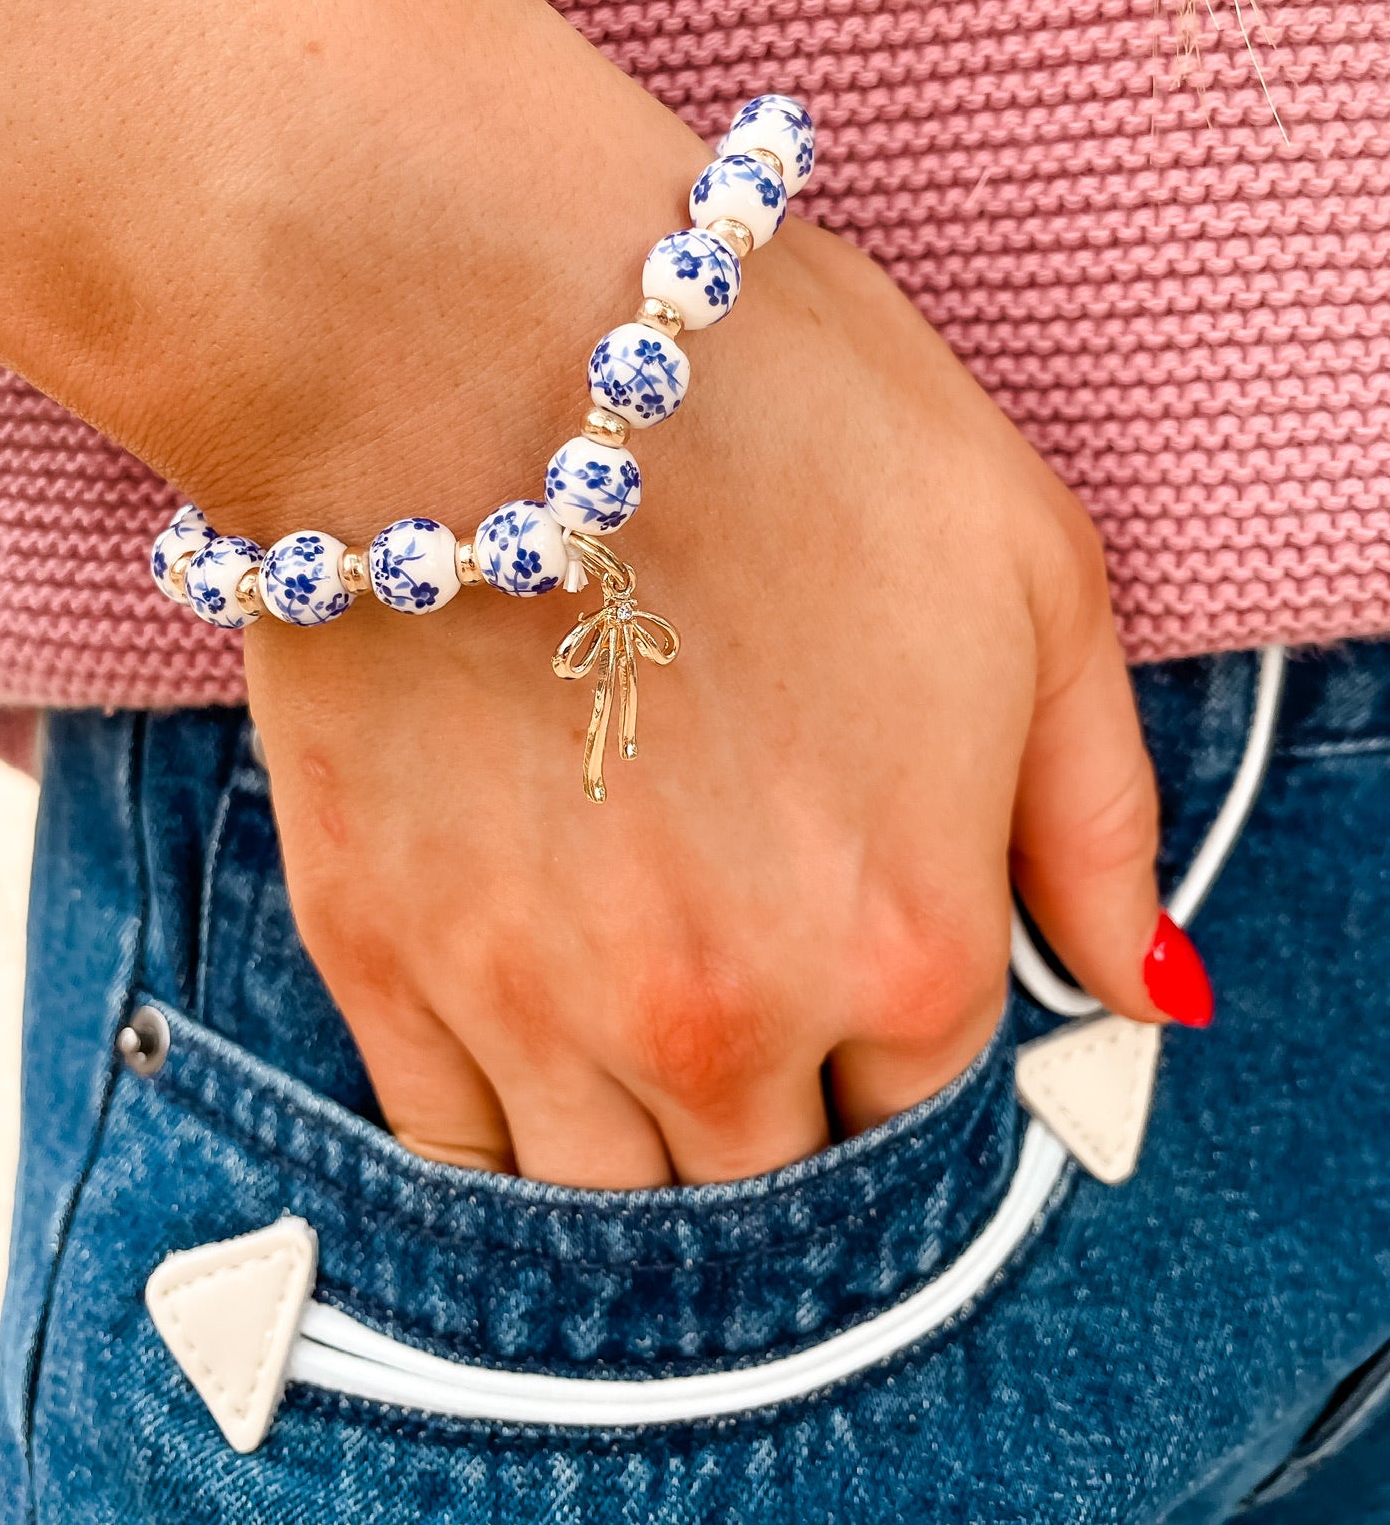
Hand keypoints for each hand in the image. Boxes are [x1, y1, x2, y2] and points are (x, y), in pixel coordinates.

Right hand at [245, 211, 1166, 1188]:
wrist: (467, 320)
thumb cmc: (775, 412)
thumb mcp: (1032, 571)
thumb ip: (1098, 817)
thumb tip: (1150, 991)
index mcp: (903, 941)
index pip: (923, 1103)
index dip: (893, 1021)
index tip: (848, 937)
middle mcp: (722, 1021)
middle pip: (770, 1180)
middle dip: (777, 1099)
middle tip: (739, 961)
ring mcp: (531, 1005)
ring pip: (609, 1203)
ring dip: (640, 1139)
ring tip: (630, 994)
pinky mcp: (375, 953)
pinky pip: (450, 1150)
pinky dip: (503, 1125)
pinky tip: (526, 1022)